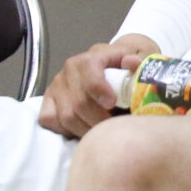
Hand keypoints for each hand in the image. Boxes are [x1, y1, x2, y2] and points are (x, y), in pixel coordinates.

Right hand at [39, 34, 158, 136]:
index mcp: (91, 58)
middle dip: (99, 120)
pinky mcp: (49, 100)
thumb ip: (139, 64)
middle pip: (78, 102)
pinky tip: (83, 128)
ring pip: (66, 117)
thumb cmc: (129, 69)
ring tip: (105, 132)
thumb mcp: (141, 60)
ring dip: (87, 129)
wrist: (114, 67)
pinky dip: (66, 129)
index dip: (98, 89)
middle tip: (115, 129)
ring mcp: (57, 86)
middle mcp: (69, 70)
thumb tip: (132, 63)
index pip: (88, 73)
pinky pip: (50, 120)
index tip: (111, 104)